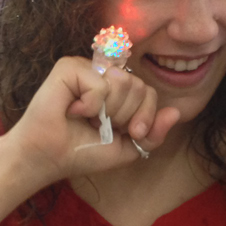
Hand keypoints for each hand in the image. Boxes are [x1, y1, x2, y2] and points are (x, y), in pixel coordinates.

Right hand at [3, 55, 180, 188]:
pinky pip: (100, 83)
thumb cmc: (82, 152)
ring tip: (86, 118)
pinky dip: (90, 105)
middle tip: (98, 126)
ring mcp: (87, 68)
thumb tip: (176, 112)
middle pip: (139, 86)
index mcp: (118, 90)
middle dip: (124, 116)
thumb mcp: (127, 148)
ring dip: (108, 112)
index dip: (144, 117)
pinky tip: (72, 110)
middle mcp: (103, 74)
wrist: (49, 158)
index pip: (149, 92)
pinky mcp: (68, 67)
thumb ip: (153, 133)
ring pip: (123, 81)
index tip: (126, 133)